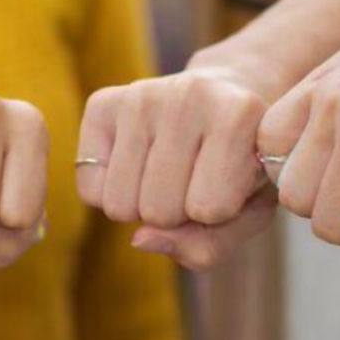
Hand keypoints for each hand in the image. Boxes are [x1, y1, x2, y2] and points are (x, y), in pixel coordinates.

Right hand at [77, 68, 271, 269]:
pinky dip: (111, 192)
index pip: (209, 208)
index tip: (232, 181)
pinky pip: (90, 189)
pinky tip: (138, 162)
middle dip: (177, 213)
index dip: (219, 212)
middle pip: (159, 211)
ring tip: (169, 171)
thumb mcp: (249, 212)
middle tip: (195, 178)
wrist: (226, 95)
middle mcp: (189, 94)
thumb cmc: (242, 164)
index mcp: (239, 113)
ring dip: (142, 205)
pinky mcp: (102, 102)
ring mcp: (140, 95)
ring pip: (120, 204)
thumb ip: (207, 244)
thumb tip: (139, 238)